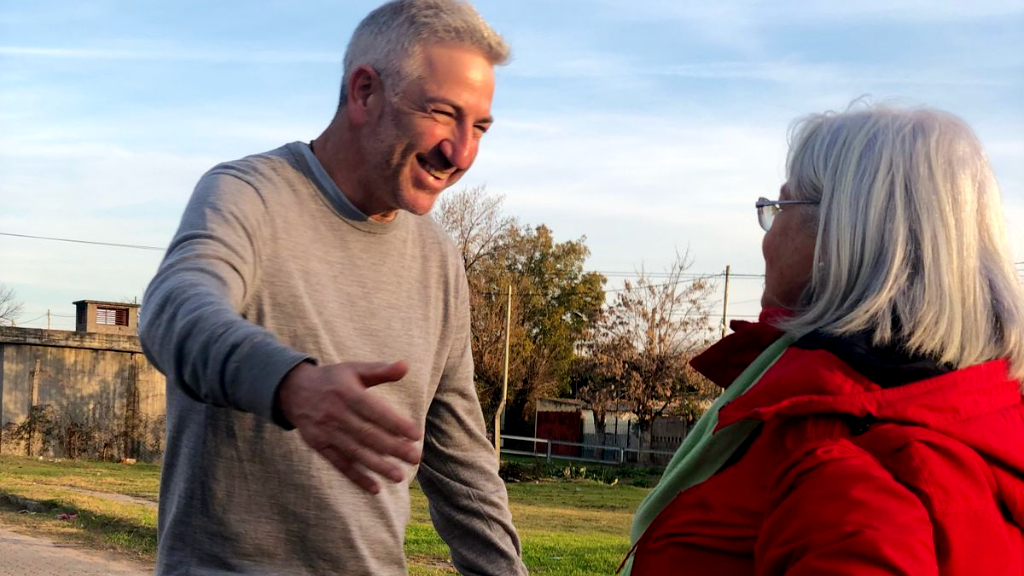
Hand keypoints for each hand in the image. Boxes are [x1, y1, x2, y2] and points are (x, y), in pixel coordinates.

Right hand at [276, 360, 422, 493]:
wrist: (291, 390)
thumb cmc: (332, 380)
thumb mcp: (354, 369)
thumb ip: (380, 371)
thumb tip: (405, 366)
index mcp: (347, 393)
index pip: (375, 411)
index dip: (396, 424)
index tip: (416, 435)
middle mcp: (335, 414)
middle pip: (368, 435)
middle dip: (393, 448)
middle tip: (415, 458)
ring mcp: (326, 432)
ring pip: (355, 452)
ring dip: (378, 466)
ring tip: (399, 476)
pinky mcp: (319, 446)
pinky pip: (339, 464)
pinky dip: (357, 477)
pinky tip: (374, 488)